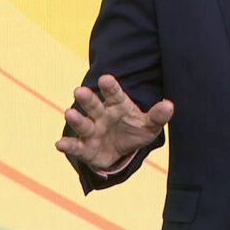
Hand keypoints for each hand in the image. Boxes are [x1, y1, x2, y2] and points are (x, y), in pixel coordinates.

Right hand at [54, 74, 173, 170]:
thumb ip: (158, 116)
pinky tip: (59, 143)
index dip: (110, 86)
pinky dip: (67, 145)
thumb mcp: (150, 125)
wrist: (121, 152)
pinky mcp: (85, 148)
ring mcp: (92, 131)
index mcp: (117, 105)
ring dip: (76, 119)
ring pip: (83, 124)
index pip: (114, 93)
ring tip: (69, 112)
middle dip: (87, 99)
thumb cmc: (134, 131)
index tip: (106, 78)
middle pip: (94, 105)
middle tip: (79, 90)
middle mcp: (101, 115)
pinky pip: (76, 146)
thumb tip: (169, 105)